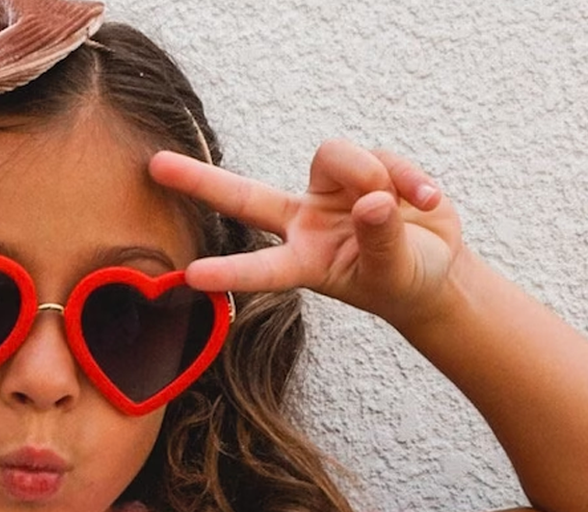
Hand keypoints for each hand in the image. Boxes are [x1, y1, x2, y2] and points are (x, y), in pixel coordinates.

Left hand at [150, 139, 464, 329]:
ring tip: (403, 208)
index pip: (261, 268)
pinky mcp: (362, 168)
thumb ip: (383, 239)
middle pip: (245, 197)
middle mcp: (304, 224)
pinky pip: (380, 156)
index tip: (191, 276)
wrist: (433, 267)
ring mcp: (329, 194)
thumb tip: (374, 200)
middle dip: (200, 181)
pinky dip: (410, 178)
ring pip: (333, 157)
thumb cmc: (404, 279)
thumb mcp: (396, 271)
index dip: (230, 272)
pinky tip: (427, 200)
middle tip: (154, 166)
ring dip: (374, 175)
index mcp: (305, 262)